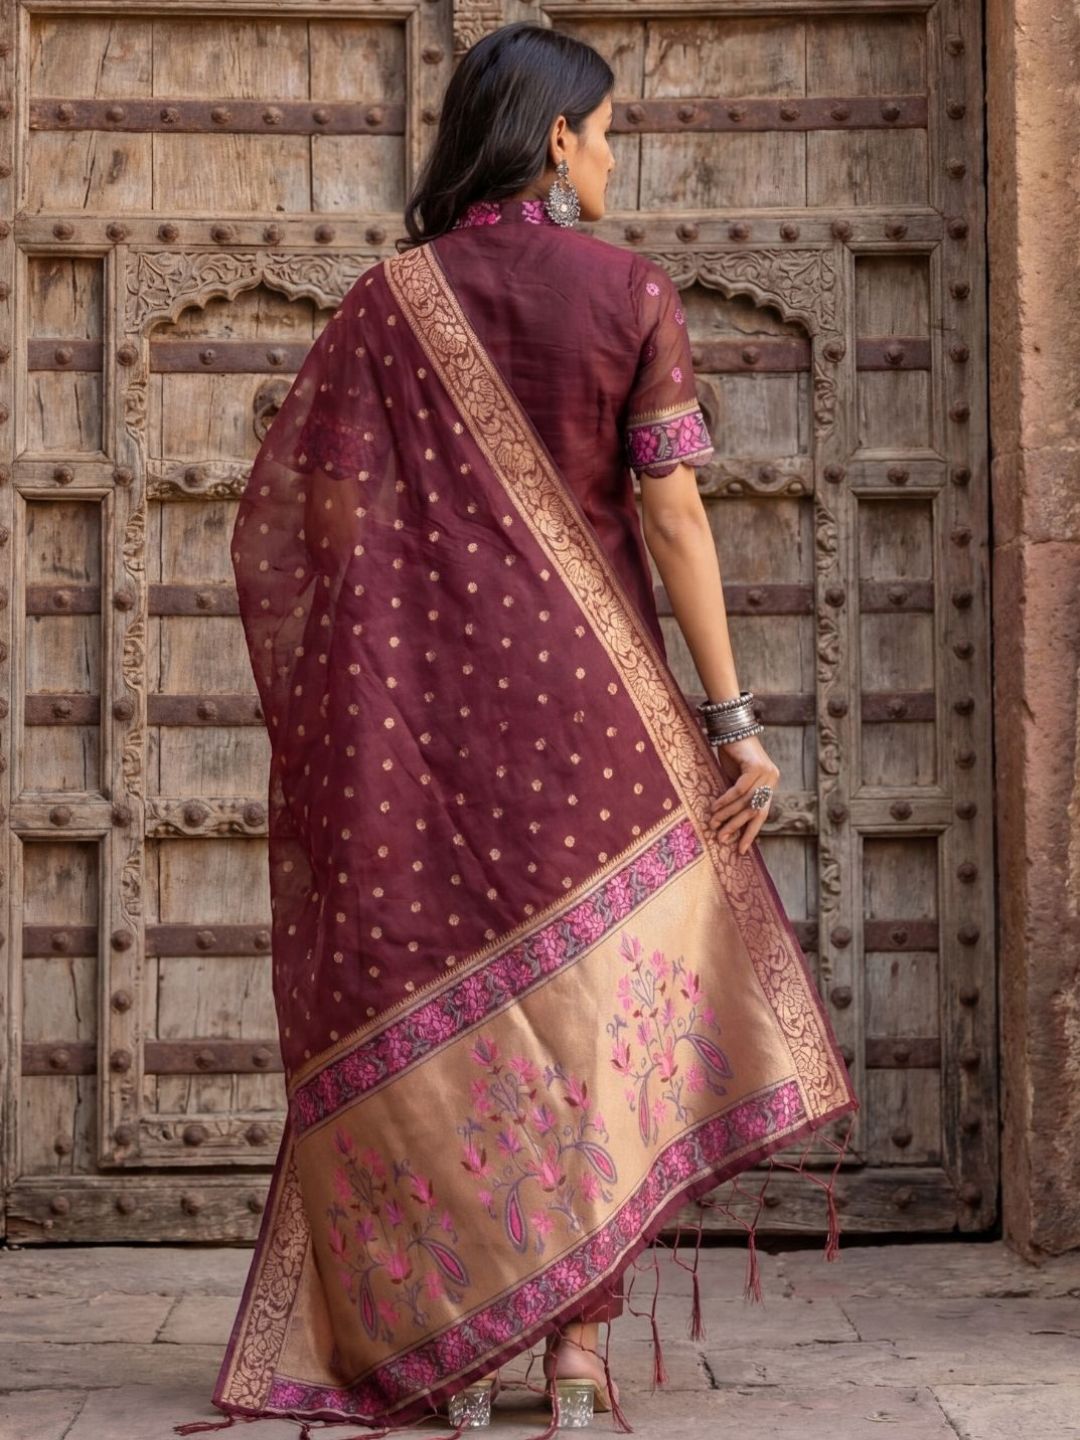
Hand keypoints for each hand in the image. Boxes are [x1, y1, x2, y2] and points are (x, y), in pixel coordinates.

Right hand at [706, 734, 779, 854]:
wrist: (731, 727)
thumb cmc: (731, 754)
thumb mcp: (735, 779)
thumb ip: (737, 798)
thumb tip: (728, 823)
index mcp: (770, 784)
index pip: (762, 814)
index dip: (751, 832)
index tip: (741, 850)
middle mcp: (772, 779)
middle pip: (755, 810)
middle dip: (736, 827)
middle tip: (721, 839)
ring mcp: (767, 772)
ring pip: (746, 802)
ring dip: (727, 815)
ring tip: (713, 824)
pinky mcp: (757, 766)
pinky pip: (740, 789)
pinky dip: (726, 800)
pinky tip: (714, 807)